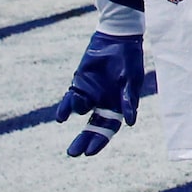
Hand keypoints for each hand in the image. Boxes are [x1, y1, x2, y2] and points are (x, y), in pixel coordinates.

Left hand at [53, 30, 143, 157]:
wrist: (117, 38)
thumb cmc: (129, 60)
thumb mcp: (131, 81)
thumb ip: (128, 101)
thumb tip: (131, 123)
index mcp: (119, 106)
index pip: (108, 129)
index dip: (99, 141)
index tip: (88, 152)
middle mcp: (104, 103)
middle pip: (92, 127)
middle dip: (83, 140)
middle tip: (73, 153)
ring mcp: (90, 94)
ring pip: (80, 112)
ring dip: (73, 116)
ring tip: (65, 117)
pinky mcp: (79, 84)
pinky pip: (70, 99)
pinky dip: (64, 109)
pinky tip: (60, 117)